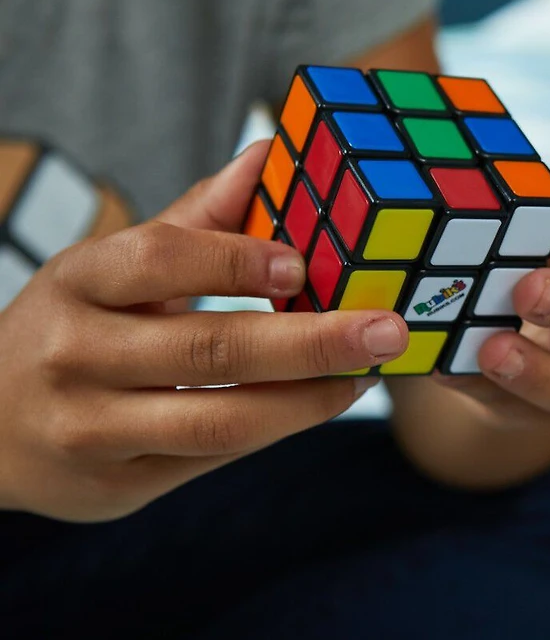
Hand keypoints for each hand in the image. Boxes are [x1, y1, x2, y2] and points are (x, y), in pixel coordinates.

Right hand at [0, 142, 405, 521]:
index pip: (159, 259)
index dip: (235, 260)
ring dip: (307, 400)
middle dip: (311, 343)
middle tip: (386, 331)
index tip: (305, 262)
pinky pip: (211, 461)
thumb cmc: (78, 323)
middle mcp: (74, 355)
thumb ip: (199, 219)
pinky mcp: (113, 485)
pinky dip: (276, 430)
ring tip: (365, 375)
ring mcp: (89, 430)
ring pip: (217, 422)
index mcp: (77, 281)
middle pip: (207, 351)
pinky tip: (320, 403)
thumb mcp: (118, 266)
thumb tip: (269, 155)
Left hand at [432, 215, 549, 429]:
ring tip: (492, 351)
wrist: (516, 336)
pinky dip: (481, 389)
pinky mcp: (546, 411)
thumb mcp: (521, 243)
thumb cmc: (520, 267)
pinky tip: (449, 371)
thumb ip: (503, 232)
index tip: (531, 229)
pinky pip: (521, 410)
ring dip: (534, 368)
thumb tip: (446, 207)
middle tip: (527, 291)